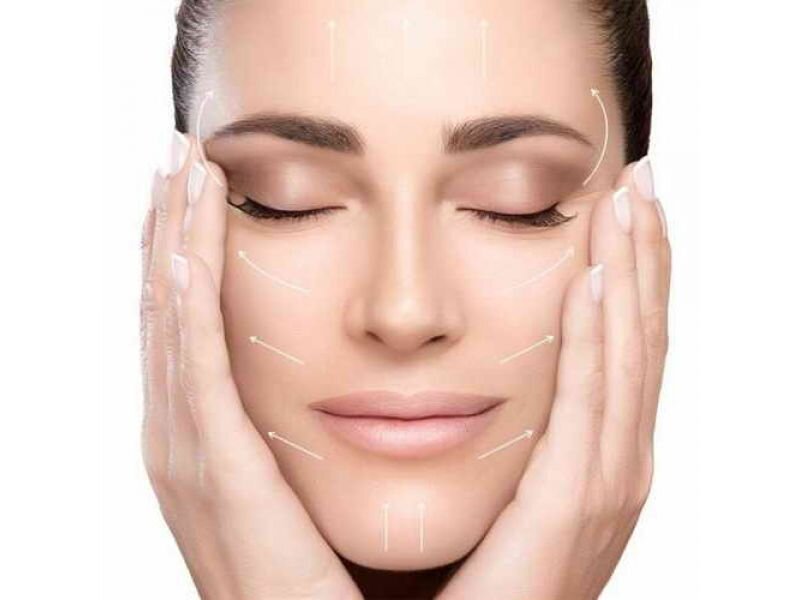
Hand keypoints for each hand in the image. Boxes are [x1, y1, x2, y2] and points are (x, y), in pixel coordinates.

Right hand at [139, 134, 361, 599]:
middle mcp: (178, 433)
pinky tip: (188, 246)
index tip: (201, 186)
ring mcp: (184, 451)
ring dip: (174, 241)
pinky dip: (185, 304)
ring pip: (171, 321)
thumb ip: (290, 424)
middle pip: (165, 306)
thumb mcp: (292, 478)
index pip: (185, 319)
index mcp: (201, 433)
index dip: (184, 248)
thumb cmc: (312, 569)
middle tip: (177, 153)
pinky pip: (194, 368)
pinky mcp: (213, 470)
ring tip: (181, 170)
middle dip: (169, 225)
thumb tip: (332, 372)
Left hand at [436, 160, 670, 598]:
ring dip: (632, 273)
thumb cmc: (484, 576)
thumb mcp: (509, 481)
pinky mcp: (575, 505)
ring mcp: (607, 483)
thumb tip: (477, 359)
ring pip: (628, 355)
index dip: (631, 269)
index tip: (620, 201)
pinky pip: (589, 404)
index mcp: (602, 453)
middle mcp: (618, 461)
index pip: (622, 341)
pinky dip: (595, 339)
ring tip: (628, 200)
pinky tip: (593, 280)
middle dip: (644, 252)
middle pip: (639, 334)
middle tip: (640, 176)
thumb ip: (514, 424)